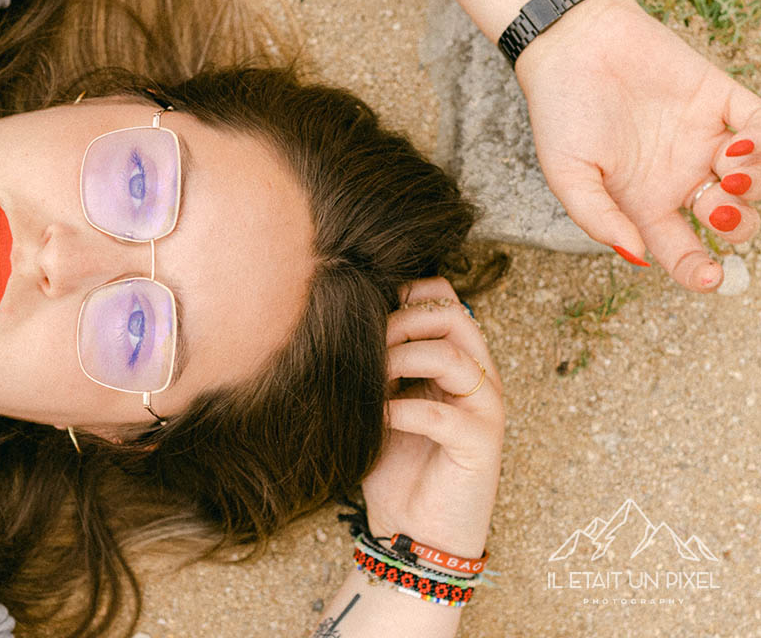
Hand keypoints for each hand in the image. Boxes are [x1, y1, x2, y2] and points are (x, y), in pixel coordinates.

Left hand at [362, 278, 503, 562]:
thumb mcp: (381, 400)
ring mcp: (485, 409)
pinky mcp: (481, 445)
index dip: (404, 295)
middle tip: (366, 345)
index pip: (443, 297)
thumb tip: (341, 319)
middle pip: (452, 314)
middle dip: (401, 321)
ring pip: (452, 356)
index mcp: (456, 359)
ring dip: (401, 360)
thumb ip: (376, 361)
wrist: (413, 532)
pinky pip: (442, 413)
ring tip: (371, 380)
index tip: (366, 316)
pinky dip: (402, 410)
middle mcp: (478, 377)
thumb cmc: (394, 464)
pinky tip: (378, 418)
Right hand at [516, 0, 760, 291]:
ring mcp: (703, 139)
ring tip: (736, 174)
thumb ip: (598, 218)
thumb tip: (637, 255)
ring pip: (755, 178)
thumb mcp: (566, 175)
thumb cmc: (560, 111)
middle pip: (731, 219)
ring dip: (758, 186)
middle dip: (739, 225)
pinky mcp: (720, 99)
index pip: (681, 251)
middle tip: (719, 209)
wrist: (573, 43)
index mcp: (643, 203)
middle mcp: (680, 177)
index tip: (711, 279)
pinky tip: (744, 144)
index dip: (699, 272)